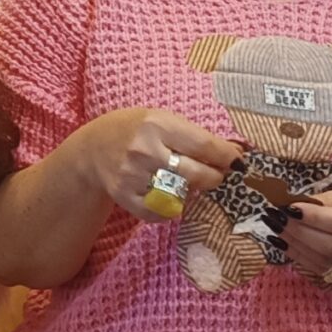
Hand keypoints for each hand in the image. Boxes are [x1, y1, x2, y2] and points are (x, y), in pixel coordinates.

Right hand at [77, 108, 242, 223]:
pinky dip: (172, 207)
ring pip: (182, 195)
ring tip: (189, 181)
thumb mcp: (161, 120)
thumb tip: (233, 153)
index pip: (203, 145)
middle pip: (196, 174)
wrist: (92, 150)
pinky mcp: (126, 198)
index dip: (226, 156)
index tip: (238, 161)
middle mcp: (145, 151)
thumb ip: (193, 135)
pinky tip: (170, 194)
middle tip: (217, 175)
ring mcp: (134, 177)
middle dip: (215, 177)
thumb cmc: (134, 130)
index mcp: (157, 124)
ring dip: (193, 191)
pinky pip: (163, 212)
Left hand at [280, 183, 331, 282]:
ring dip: (293, 244)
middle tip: (273, 217)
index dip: (314, 217)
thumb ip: (327, 201)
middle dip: (298, 231)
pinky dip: (298, 256)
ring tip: (273, 229)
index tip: (288, 207)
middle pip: (330, 245)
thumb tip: (296, 203)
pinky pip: (319, 269)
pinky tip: (283, 244)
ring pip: (322, 260)